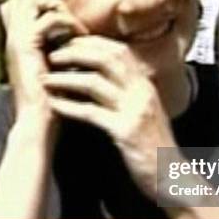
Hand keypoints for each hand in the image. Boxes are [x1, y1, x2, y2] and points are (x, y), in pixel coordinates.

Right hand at [0, 0, 87, 123]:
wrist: (37, 121)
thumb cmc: (49, 100)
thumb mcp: (52, 67)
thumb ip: (55, 48)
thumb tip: (73, 34)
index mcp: (16, 41)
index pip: (18, 1)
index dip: (41, 0)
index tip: (65, 18)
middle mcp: (12, 37)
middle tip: (68, 19)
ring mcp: (16, 40)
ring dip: (56, 7)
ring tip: (73, 27)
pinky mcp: (26, 47)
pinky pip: (46, 19)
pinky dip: (66, 22)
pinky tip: (78, 37)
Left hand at [41, 35, 175, 200]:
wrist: (173, 176)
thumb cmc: (154, 146)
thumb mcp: (146, 111)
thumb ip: (129, 93)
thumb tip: (106, 78)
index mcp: (146, 85)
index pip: (119, 50)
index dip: (93, 43)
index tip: (70, 42)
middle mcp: (142, 92)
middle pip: (106, 58)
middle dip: (76, 52)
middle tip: (53, 55)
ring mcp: (134, 110)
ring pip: (95, 82)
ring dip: (66, 78)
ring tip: (45, 79)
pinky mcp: (125, 132)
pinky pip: (91, 113)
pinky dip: (69, 107)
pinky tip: (54, 105)